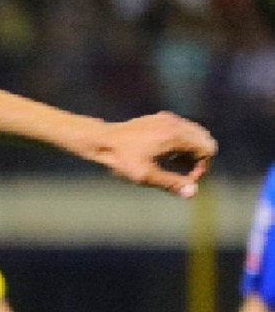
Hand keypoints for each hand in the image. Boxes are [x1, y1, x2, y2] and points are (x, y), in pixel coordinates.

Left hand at [87, 112, 216, 196]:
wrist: (103, 140)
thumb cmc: (122, 159)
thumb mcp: (145, 176)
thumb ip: (171, 184)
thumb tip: (192, 193)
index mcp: (175, 135)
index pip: (208, 148)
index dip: (202, 167)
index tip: (186, 179)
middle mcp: (175, 123)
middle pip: (204, 140)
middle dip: (199, 159)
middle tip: (182, 174)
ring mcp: (169, 119)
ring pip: (195, 135)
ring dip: (191, 152)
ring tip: (173, 166)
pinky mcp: (161, 119)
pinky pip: (183, 130)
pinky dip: (182, 144)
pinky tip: (167, 157)